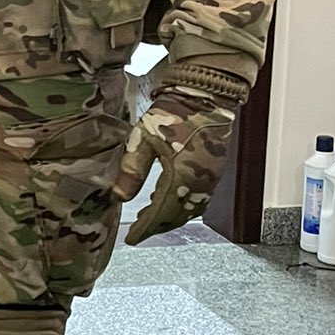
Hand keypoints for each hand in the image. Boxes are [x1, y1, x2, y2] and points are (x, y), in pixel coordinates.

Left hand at [112, 79, 241, 246]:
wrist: (207, 95)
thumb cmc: (175, 112)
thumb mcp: (145, 138)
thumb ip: (132, 168)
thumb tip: (119, 196)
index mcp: (181, 178)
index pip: (160, 213)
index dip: (145, 228)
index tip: (132, 239)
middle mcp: (199, 183)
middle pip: (176, 216)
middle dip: (157, 226)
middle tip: (139, 231)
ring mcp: (210, 178)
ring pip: (190, 210)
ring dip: (171, 218)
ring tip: (151, 219)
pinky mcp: (215, 170)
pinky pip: (200, 199)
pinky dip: (184, 206)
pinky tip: (171, 200)